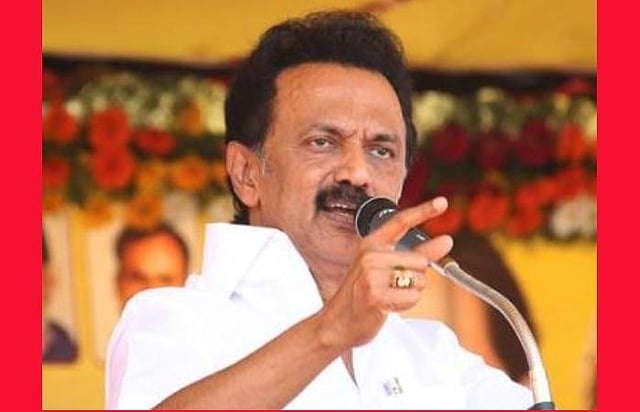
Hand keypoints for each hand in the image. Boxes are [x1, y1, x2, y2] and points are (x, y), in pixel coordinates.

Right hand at [317, 197, 453, 349]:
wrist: (336, 323)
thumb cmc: (361, 296)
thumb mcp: (385, 269)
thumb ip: (417, 253)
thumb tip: (446, 241)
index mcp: (371, 244)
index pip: (401, 221)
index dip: (424, 210)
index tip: (442, 202)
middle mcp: (370, 255)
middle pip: (420, 260)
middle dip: (415, 277)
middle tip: (392, 287)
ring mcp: (371, 275)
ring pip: (418, 279)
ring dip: (411, 292)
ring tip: (388, 296)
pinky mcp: (376, 295)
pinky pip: (412, 297)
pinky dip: (406, 304)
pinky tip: (388, 306)